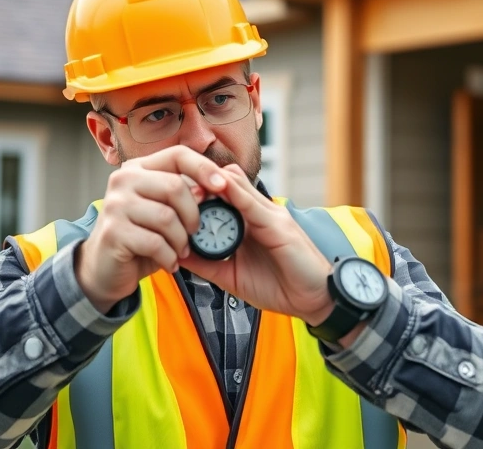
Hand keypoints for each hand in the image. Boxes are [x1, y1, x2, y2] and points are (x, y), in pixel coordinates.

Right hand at [76, 145, 227, 312]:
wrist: (106, 268)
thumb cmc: (143, 236)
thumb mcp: (166, 210)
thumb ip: (186, 194)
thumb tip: (217, 184)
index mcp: (139, 168)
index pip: (178, 154)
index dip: (204, 168)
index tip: (223, 186)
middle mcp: (123, 180)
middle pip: (175, 186)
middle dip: (193, 215)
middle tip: (194, 233)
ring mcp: (114, 205)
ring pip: (167, 217)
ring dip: (181, 240)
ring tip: (180, 250)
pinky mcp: (112, 232)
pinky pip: (156, 243)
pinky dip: (170, 257)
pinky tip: (170, 263)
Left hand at [179, 164, 335, 324]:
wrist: (314, 300)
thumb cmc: (280, 287)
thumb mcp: (232, 276)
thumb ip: (207, 263)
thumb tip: (176, 254)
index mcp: (246, 223)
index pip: (217, 195)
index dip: (193, 195)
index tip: (167, 201)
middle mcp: (257, 213)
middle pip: (223, 183)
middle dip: (196, 185)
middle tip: (170, 192)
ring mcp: (269, 214)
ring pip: (235, 185)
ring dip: (210, 184)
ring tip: (186, 189)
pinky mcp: (278, 223)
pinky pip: (252, 203)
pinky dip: (234, 193)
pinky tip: (217, 189)